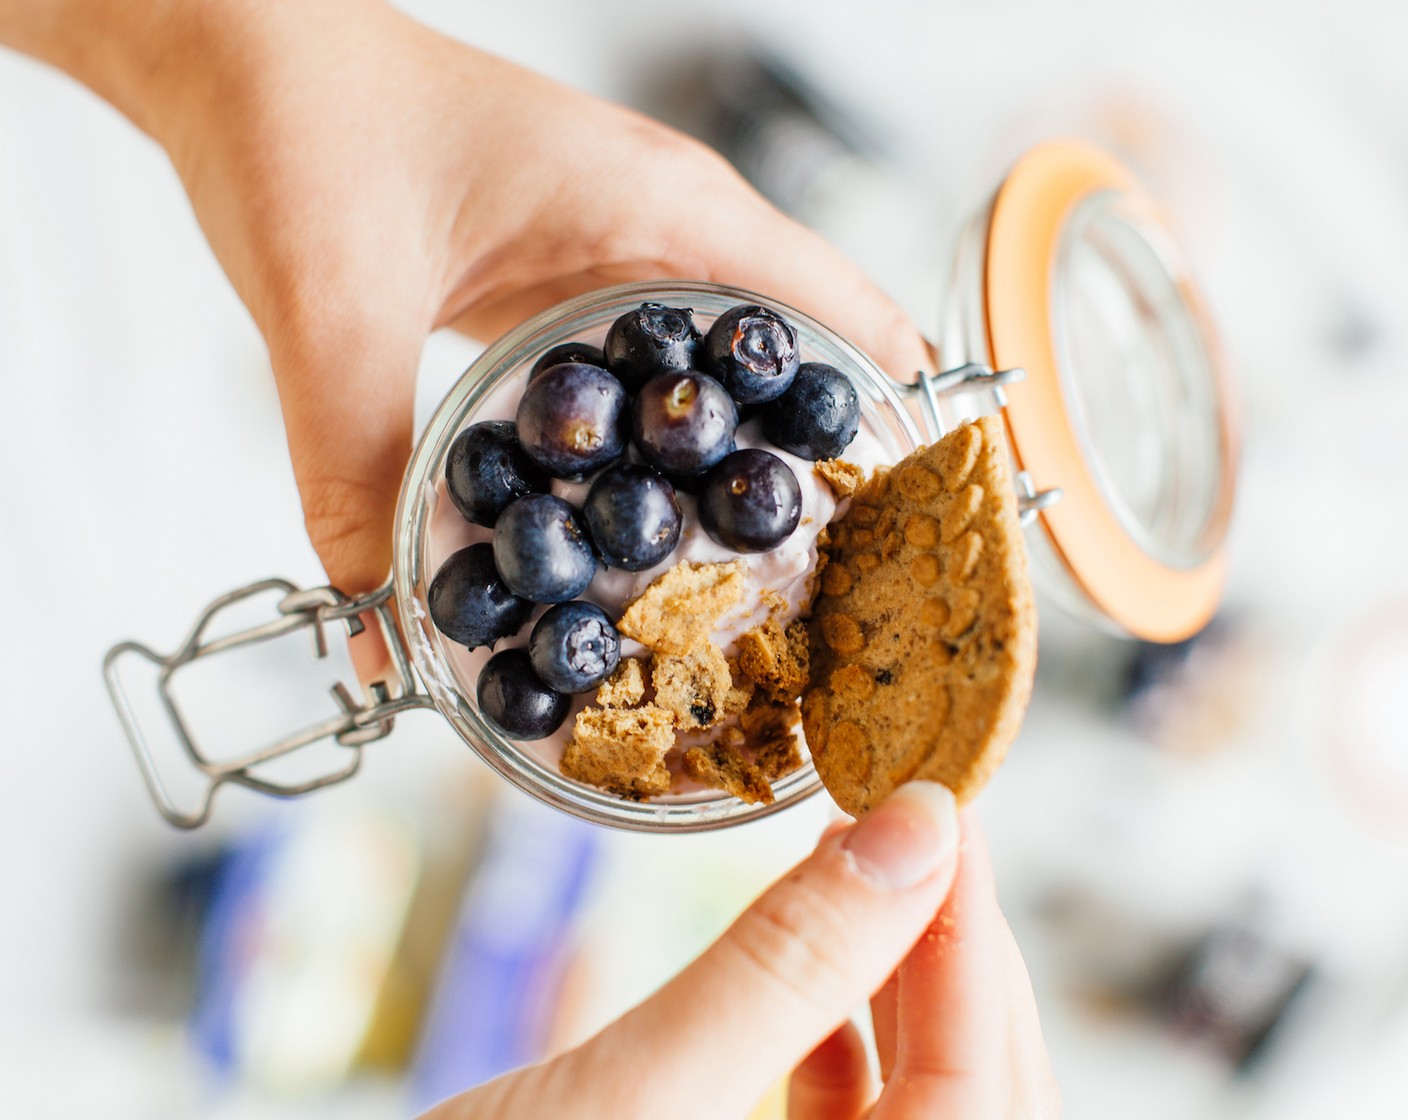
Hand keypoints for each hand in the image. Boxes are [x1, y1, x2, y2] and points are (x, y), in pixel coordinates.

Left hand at [7, 0, 931, 678]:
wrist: (240, 49)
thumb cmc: (308, 123)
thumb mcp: (339, 307)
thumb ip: (362, 470)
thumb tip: (386, 625)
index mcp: (665, 210)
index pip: (837, 314)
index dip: (892, 419)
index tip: (920, 520)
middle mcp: (664, 232)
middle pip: (790, 363)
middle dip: (812, 473)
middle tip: (823, 593)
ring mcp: (616, 256)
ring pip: (716, 376)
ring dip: (734, 468)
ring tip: (745, 582)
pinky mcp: (563, 282)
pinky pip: (643, 377)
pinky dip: (654, 449)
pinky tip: (630, 524)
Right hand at [420, 782, 1056, 1118]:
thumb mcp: (631, 1099)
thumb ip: (783, 968)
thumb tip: (912, 836)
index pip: (978, 1090)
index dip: (972, 938)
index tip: (943, 812)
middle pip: (971, 1095)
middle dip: (951, 952)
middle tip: (915, 828)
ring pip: (912, 1102)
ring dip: (899, 982)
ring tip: (868, 868)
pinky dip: (840, 1032)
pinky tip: (813, 963)